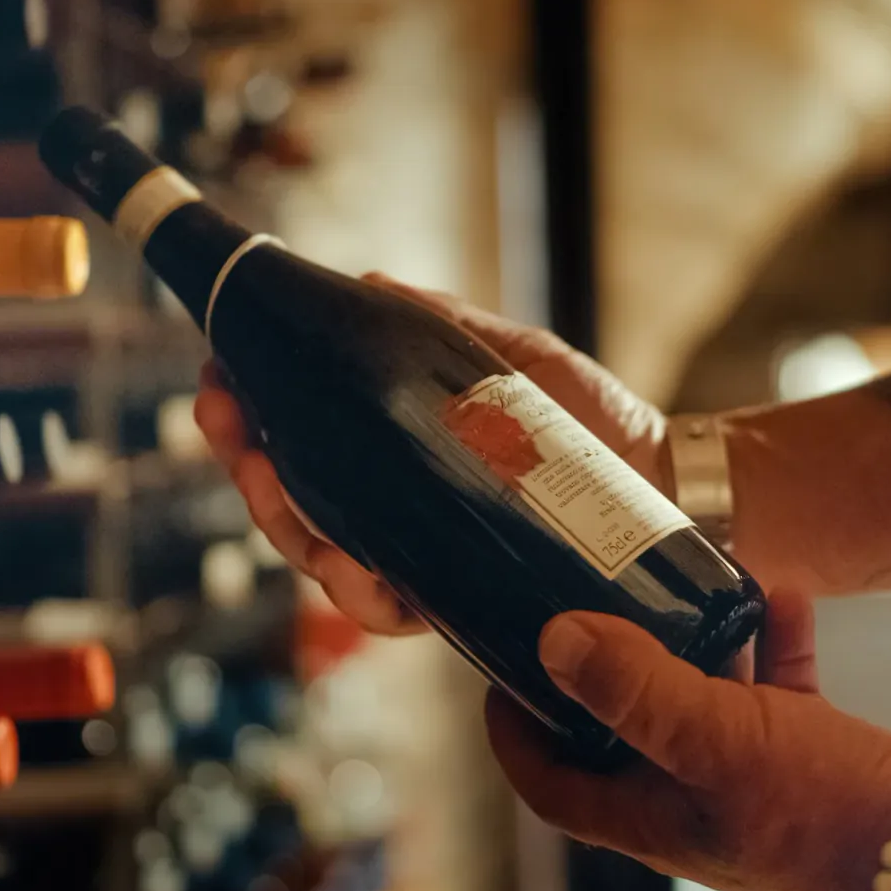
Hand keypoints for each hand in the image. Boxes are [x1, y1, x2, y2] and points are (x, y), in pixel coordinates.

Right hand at [192, 274, 670, 635]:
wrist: (672, 480)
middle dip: (246, 468)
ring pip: (324, 559)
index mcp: (398, 459)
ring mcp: (424, 558)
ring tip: (274, 484)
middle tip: (231, 426)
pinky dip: (361, 589)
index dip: (248, 421)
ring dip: (287, 526)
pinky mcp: (461, 597)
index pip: (302, 446)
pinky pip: (390, 606)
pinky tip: (348, 563)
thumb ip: (445, 327)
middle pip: (292, 507)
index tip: (218, 382)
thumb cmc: (598, 422)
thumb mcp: (516, 358)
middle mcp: (399, 516)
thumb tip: (372, 284)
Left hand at [491, 591, 890, 890]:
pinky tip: (785, 592)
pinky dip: (774, 640)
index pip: (555, 786)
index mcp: (656, 818)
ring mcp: (756, 781)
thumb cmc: (828, 816)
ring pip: (702, 698)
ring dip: (695, 638)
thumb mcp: (717, 740)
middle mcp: (697, 803)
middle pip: (623, 732)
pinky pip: (778, 687)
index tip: (498, 669)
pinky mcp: (814, 758)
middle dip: (607, 664)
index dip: (516, 734)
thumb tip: (554, 640)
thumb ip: (635, 690)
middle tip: (591, 595)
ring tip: (688, 576)